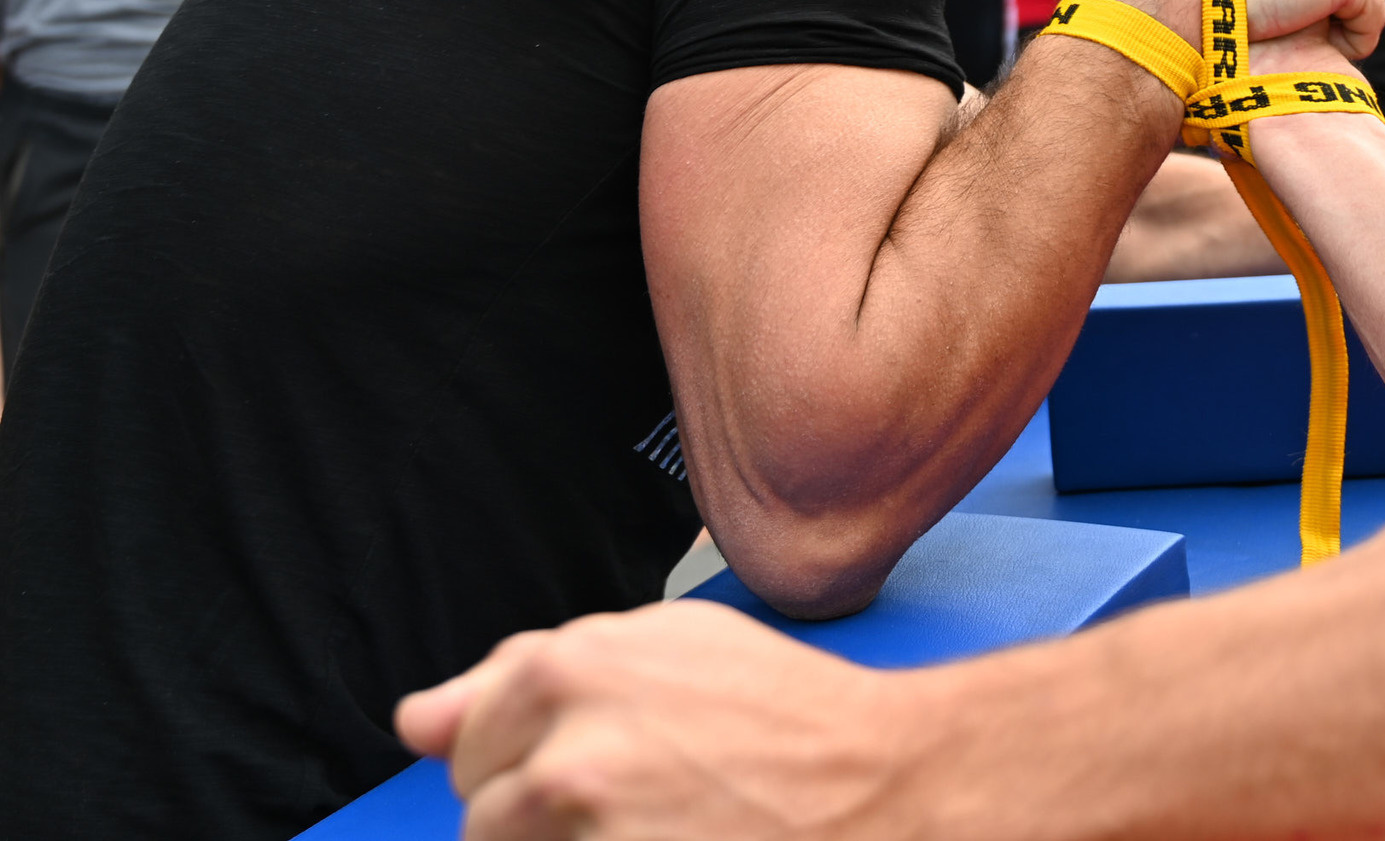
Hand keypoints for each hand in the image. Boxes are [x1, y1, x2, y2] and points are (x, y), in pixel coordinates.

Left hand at [395, 600, 900, 838]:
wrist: (879, 785)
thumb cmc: (785, 716)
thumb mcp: (664, 650)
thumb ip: (528, 674)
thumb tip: (416, 720)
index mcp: (566, 667)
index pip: (466, 738)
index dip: (530, 755)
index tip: (600, 762)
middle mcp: (561, 745)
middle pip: (480, 812)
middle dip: (537, 817)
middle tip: (644, 802)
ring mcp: (583, 824)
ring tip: (658, 831)